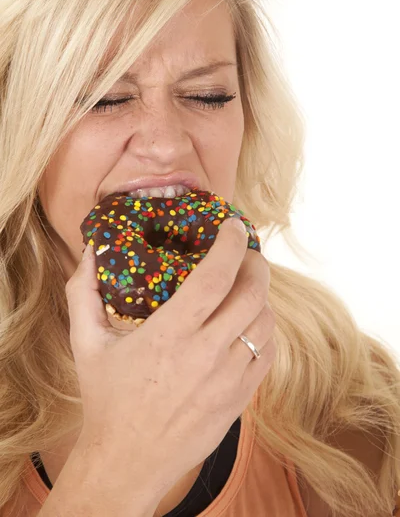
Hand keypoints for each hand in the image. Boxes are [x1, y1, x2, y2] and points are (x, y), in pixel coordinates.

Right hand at [66, 217, 275, 489]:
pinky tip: (249, 323)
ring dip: (261, 296)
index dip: (230, 244)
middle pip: (252, 294)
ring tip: (246, 286)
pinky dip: (265, 329)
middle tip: (245, 253)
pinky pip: (268, 353)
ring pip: (266, 322)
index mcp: (169, 336)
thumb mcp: (86, 343)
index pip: (215, 277)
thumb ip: (84, 293)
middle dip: (255, 263)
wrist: (127, 462)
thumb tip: (91, 253)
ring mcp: (228, 379)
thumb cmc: (107, 400)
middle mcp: (205, 355)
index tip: (232, 225)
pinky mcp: (240, 399)